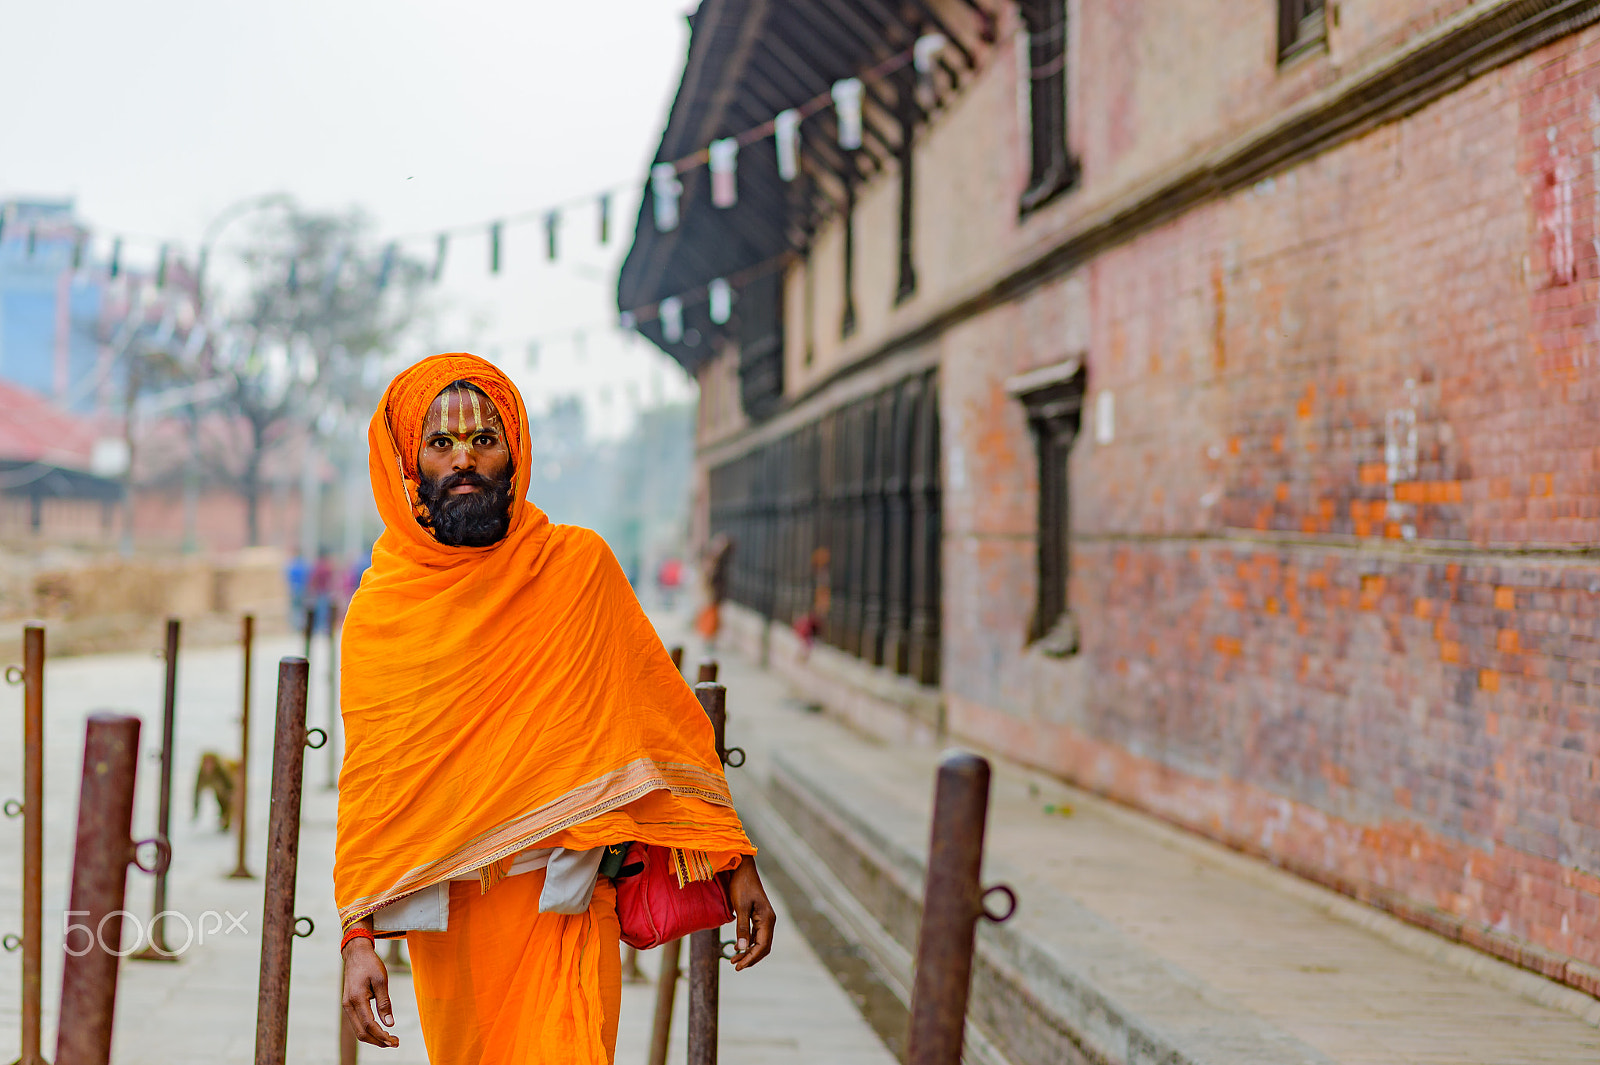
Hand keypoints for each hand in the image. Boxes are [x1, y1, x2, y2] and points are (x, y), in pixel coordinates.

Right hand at [342, 935, 399, 1047]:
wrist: (356, 954)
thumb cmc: (370, 965)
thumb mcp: (381, 981)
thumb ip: (385, 1003)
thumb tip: (390, 1024)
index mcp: (356, 1000)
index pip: (369, 1025)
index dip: (382, 1036)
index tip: (394, 1041)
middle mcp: (348, 1006)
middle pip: (361, 1033)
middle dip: (378, 1041)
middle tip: (395, 1043)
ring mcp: (347, 1006)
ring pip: (358, 1030)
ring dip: (374, 1038)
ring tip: (390, 1040)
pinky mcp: (349, 1005)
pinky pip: (357, 1023)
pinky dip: (369, 1030)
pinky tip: (381, 1030)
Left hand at [726, 854, 775, 970]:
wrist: (743, 868)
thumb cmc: (742, 885)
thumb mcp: (740, 906)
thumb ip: (742, 928)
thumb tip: (742, 948)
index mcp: (767, 918)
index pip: (762, 945)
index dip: (751, 958)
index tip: (738, 966)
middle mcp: (769, 920)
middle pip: (763, 946)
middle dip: (750, 958)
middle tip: (735, 965)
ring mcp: (764, 919)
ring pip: (760, 942)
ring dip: (748, 952)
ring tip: (734, 960)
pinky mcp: (758, 916)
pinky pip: (756, 935)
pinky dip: (748, 944)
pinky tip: (738, 948)